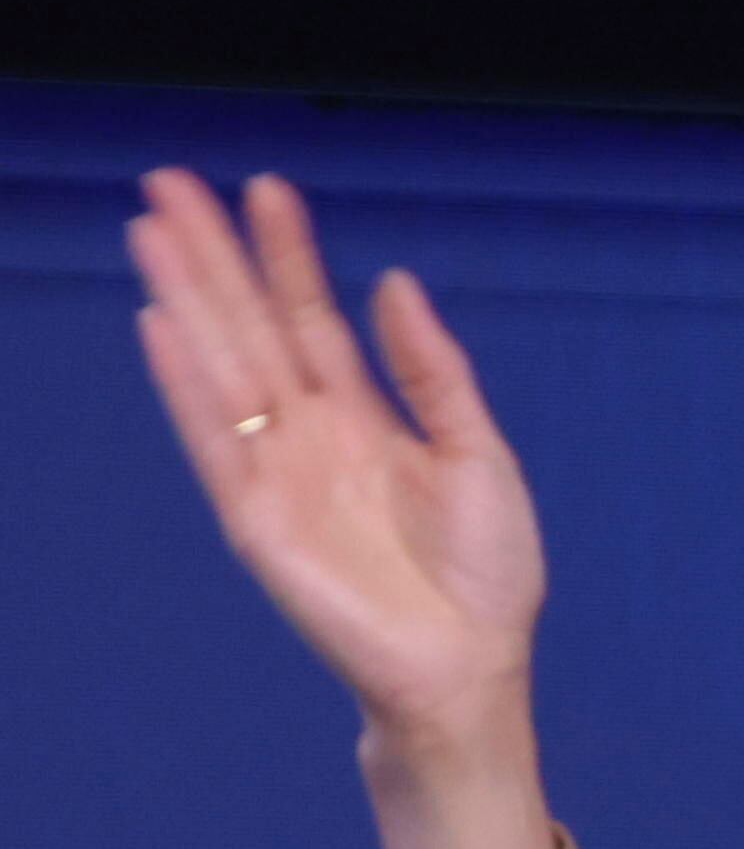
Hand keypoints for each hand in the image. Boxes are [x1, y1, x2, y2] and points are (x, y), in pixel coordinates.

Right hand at [129, 167, 560, 848]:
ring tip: (152, 229)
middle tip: (172, 181)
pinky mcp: (256, 519)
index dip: (289, 255)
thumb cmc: (486, 576)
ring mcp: (277, 473)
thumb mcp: (478, 454)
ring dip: (187, 299)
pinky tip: (161, 324)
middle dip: (215, 256)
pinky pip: (214, 440)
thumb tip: (395, 283)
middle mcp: (310, 436)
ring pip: (222, 366)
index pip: (312, 318)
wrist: (472, 667)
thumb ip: (434, 373)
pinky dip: (187, 384)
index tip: (268, 189)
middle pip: (251, 327)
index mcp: (364, 420)